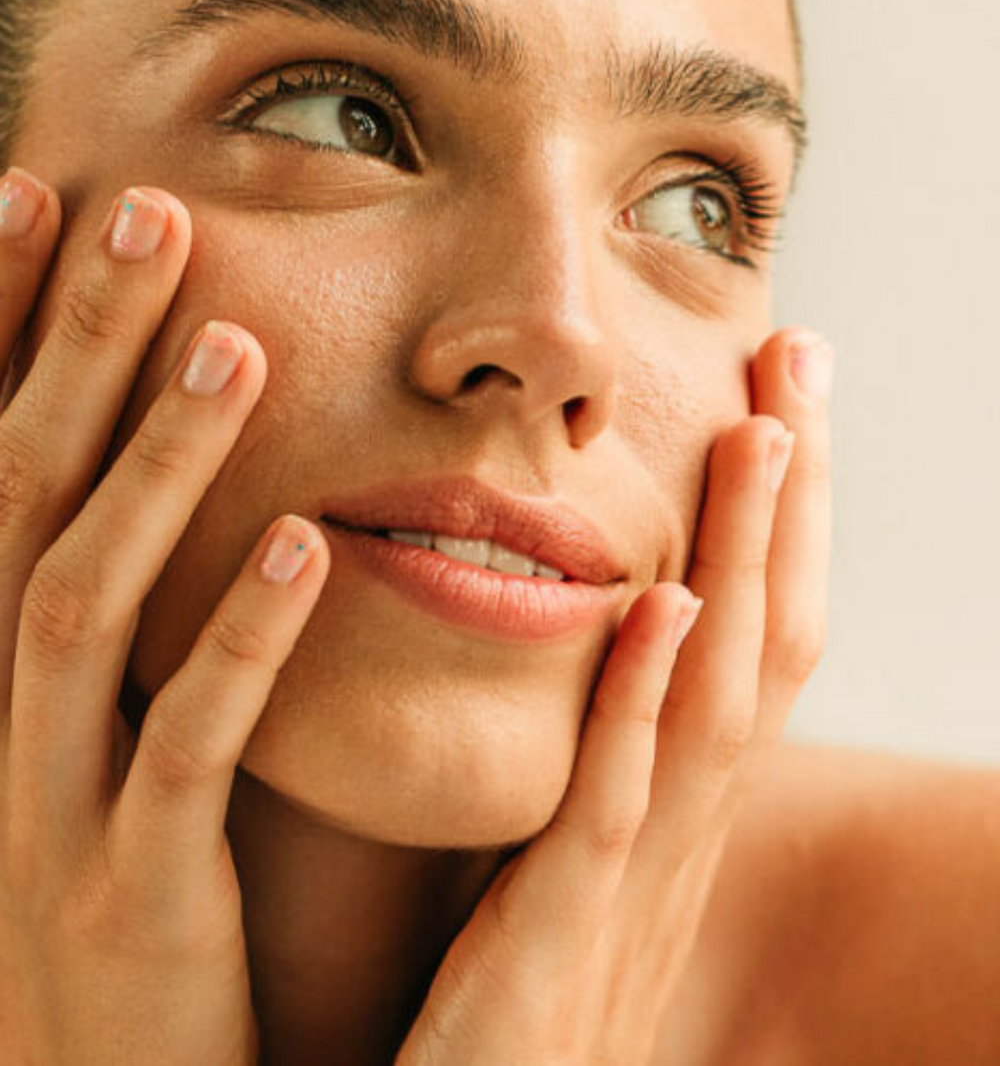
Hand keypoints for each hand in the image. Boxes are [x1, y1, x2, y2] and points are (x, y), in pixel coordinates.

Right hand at [0, 171, 329, 1065]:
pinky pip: (184, 745)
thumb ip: (110, 595)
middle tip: (147, 214)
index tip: (40, 195)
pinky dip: (234, 638)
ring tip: (237, 343)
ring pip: (82, 600)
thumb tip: (146, 455)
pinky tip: (300, 540)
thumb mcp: (84, 725)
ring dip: (155, 466)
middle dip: (76, 350)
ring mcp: (44, 799)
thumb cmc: (106, 874)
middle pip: (19, 492)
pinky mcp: (129, 884)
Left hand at [394, 327, 831, 1065]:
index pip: (748, 639)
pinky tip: (666, 606)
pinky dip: (646, 702)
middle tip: (797, 360)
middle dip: (787, 499)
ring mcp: (630, 890)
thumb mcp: (554, 871)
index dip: (779, 518)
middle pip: (763, 643)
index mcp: (671, 814)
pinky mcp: (552, 948)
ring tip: (759, 434)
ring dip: (745, 562)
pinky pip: (612, 808)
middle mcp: (680, 839)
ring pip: (715, 702)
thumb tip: (594, 644)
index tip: (777, 390)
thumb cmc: (497, 1017)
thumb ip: (581, 765)